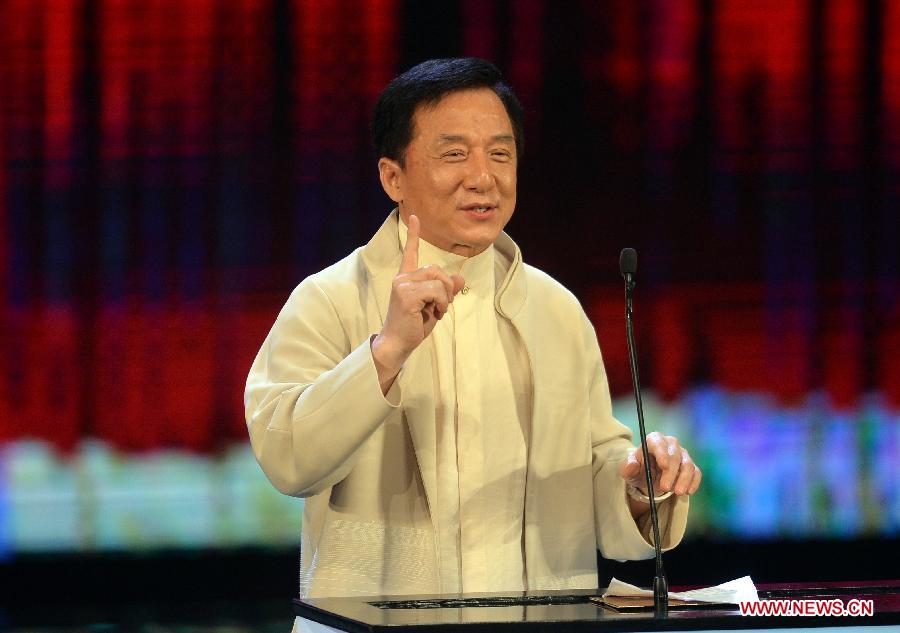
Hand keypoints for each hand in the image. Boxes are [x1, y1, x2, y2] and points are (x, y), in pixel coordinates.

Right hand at [371, 214, 464, 390]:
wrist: (398, 344)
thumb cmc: (413, 326)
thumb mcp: (435, 306)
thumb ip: (445, 291)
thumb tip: (460, 277)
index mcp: (406, 279)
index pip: (411, 253)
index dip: (414, 235)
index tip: (415, 217)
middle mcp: (402, 278)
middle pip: (435, 269)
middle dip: (446, 287)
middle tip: (443, 306)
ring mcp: (402, 285)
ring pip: (438, 279)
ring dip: (445, 297)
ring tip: (438, 311)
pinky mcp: (406, 294)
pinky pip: (436, 290)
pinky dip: (442, 302)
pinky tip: (435, 314)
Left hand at [618, 431, 700, 498]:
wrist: (648, 479)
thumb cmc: (638, 471)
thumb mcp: (628, 471)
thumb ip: (628, 467)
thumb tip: (632, 464)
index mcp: (653, 440)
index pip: (658, 442)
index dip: (662, 453)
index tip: (663, 466)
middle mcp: (670, 444)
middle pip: (674, 455)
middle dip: (671, 472)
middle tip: (665, 488)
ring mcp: (682, 455)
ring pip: (688, 464)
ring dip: (684, 479)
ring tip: (677, 492)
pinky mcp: (691, 466)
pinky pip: (696, 473)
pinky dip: (693, 482)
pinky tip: (688, 492)